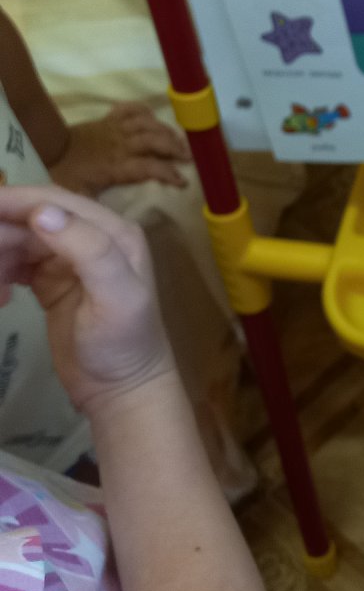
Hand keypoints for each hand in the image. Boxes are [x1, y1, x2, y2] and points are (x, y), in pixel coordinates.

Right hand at [0, 186, 172, 415]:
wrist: (121, 390)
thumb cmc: (124, 344)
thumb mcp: (114, 296)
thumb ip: (88, 249)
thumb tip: (43, 211)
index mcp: (113, 231)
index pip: (52, 201)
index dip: (12, 201)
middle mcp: (91, 237)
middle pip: (29, 219)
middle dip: (0, 235)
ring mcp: (68, 259)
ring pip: (17, 241)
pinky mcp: (50, 281)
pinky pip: (14, 263)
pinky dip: (0, 274)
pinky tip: (0, 298)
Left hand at [49, 103, 188, 195]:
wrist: (43, 146)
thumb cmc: (62, 176)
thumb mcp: (80, 198)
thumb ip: (99, 209)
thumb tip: (114, 224)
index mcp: (116, 166)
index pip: (150, 167)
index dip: (169, 173)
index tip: (183, 182)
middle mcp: (120, 145)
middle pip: (154, 141)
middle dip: (175, 148)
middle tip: (189, 157)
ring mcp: (114, 130)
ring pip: (146, 124)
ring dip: (165, 130)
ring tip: (178, 139)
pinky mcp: (107, 120)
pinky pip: (129, 109)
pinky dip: (143, 110)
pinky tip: (153, 117)